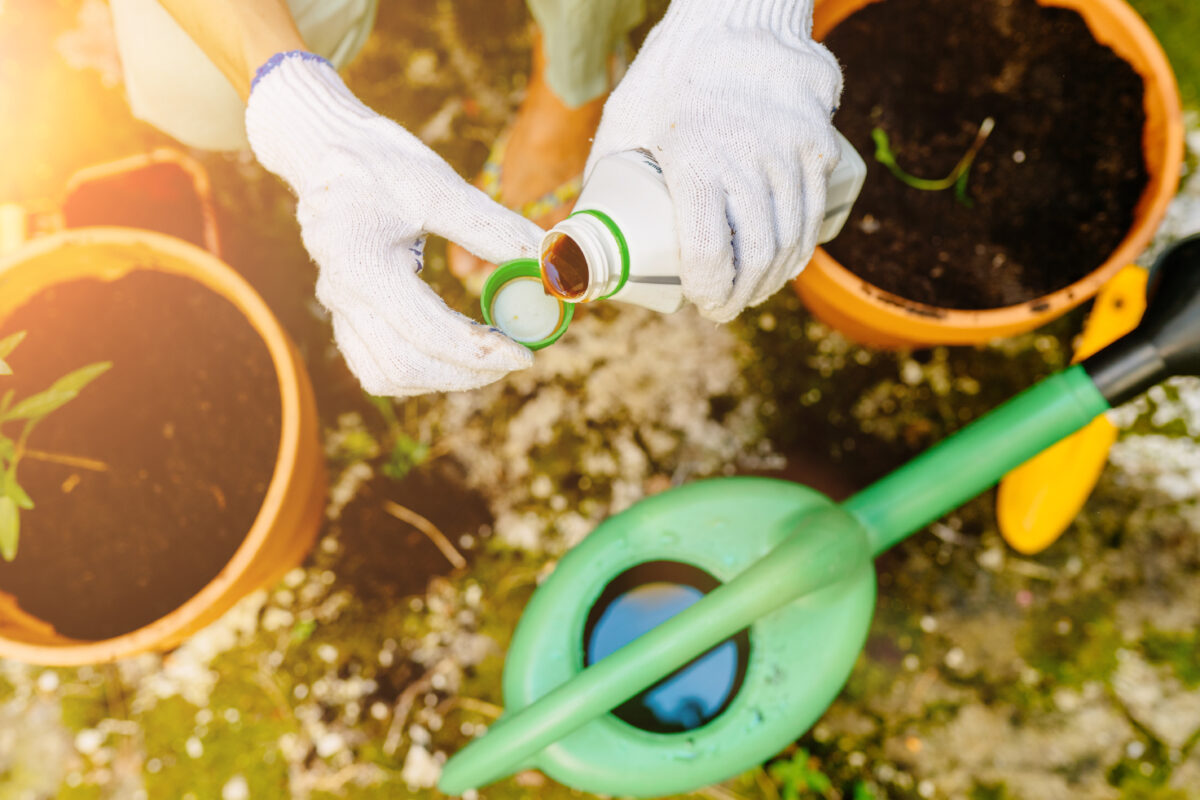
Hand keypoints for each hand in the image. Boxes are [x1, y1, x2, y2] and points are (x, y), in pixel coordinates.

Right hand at [245, 53, 541, 396]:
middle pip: (403, 367)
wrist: (323, 151)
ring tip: (488, 359)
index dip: (480, 353)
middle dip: (466, 374)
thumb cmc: (380, 162)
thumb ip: (493, 227)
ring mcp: (338, 308)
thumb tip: (550, 259)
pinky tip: (453, 354)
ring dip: (442, 379)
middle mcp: (342, 295)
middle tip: (513, 359)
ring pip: (386, 375)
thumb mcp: (439, 185)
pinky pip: (375, 365)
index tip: (524, 355)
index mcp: (362, 264)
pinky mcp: (344, 314)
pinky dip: (418, 371)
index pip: (426, 332)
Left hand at [587, 0, 842, 322]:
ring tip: (753, 289)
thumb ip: (607, 174)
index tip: (702, 305)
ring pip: (793, 239)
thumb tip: (580, 231)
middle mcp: (749, 161)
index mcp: (696, 163)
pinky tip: (786, 260)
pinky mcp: (817, 145)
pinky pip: (814, 212)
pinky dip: (801, 246)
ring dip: (774, 277)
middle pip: (758, 256)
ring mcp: (790, 154)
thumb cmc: (670, 71)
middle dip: (743, 296)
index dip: (710, 292)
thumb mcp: (624, 119)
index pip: (711, 254)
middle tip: (725, 307)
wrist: (736, 16)